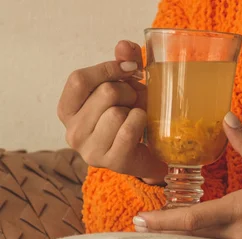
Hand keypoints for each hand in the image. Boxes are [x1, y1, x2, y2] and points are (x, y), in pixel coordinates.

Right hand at [58, 40, 166, 183]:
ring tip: (137, 117)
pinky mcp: (113, 162)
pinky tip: (142, 127)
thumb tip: (125, 46)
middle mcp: (73, 133)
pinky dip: (140, 122)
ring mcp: (91, 151)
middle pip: (104, 94)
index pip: (79, 79)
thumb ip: (121, 63)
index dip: (107, 69)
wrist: (147, 157)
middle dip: (128, 92)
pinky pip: (128, 131)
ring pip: (116, 113)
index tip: (131, 69)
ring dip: (135, 110)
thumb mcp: (123, 88)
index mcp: (67, 111)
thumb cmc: (129, 120)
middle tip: (134, 102)